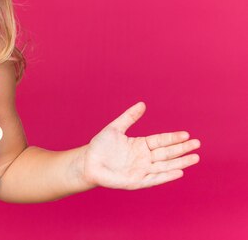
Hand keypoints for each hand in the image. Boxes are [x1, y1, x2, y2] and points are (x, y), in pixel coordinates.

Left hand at [79, 102, 200, 189]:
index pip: (161, 140)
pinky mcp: (138, 181)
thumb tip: (142, 104)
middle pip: (167, 152)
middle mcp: (144, 158)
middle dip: (182, 149)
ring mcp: (142, 170)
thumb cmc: (100, 146)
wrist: (88, 162)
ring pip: (165, 166)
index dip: (173, 138)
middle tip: (197, 144)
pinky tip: (179, 172)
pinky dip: (167, 176)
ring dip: (180, 162)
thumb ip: (129, 117)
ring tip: (195, 158)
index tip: (187, 134)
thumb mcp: (115, 128)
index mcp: (141, 145)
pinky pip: (155, 179)